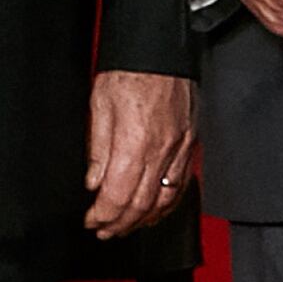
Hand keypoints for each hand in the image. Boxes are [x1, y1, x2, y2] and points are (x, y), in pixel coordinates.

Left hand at [83, 70, 196, 236]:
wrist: (161, 50)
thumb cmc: (129, 72)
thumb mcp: (99, 106)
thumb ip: (98, 149)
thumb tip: (93, 183)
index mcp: (136, 142)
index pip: (118, 194)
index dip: (103, 214)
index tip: (91, 221)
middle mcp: (163, 151)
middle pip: (142, 203)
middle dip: (121, 223)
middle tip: (105, 231)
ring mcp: (181, 149)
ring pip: (165, 199)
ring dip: (144, 219)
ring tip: (125, 227)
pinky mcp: (190, 144)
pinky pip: (181, 184)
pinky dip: (167, 204)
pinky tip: (155, 210)